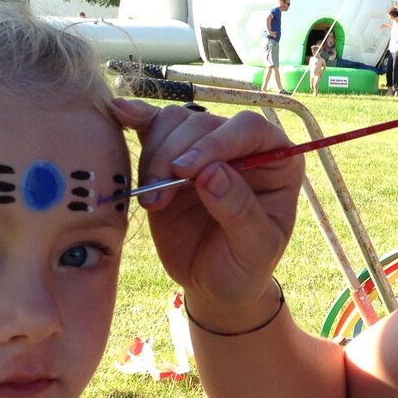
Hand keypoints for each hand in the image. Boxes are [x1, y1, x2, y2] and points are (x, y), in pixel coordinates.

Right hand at [112, 98, 301, 311]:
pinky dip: (137, 120)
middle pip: (204, 123)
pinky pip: (154, 127)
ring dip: (154, 155)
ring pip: (175, 123)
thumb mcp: (255, 249)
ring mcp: (204, 149)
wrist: (214, 283)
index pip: (249, 129)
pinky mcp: (171, 156)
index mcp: (277, 160)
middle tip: (159, 195)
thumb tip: (212, 173)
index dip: (216, 142)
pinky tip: (120, 114)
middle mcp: (242, 146)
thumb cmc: (244, 267)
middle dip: (176, 154)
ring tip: (152, 201)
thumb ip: (240, 211)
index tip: (186, 171)